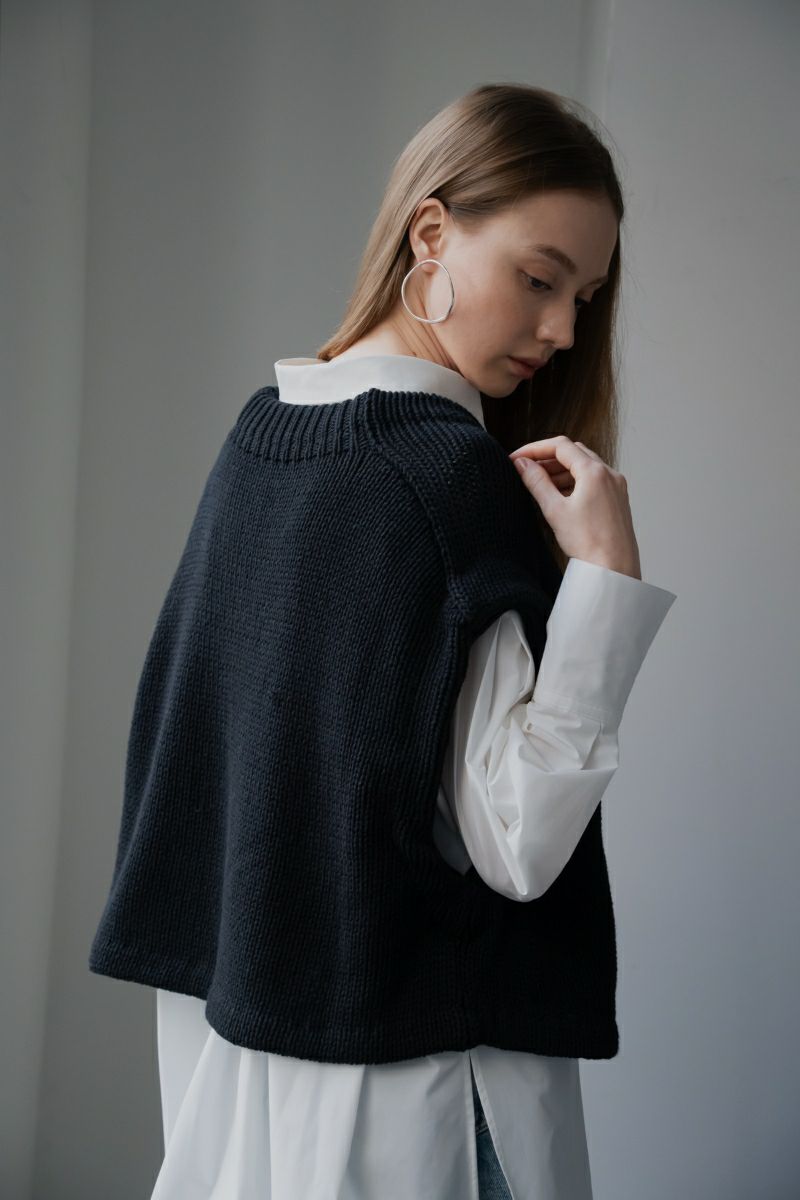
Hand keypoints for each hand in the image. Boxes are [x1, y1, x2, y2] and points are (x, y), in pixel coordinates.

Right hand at [509, 436, 641, 578]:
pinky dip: (575, 482)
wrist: (614, 571)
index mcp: (594, 472)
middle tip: (526, 469)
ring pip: (584, 467)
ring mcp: (616, 487)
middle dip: (548, 458)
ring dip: (561, 471)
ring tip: (539, 484)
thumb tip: (522, 464)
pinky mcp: (618, 500)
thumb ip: (537, 483)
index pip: (560, 446)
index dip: (535, 449)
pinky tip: (560, 496)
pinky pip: (594, 481)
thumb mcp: (555, 510)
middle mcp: (609, 475)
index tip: (516, 458)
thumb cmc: (588, 544)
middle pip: (574, 453)